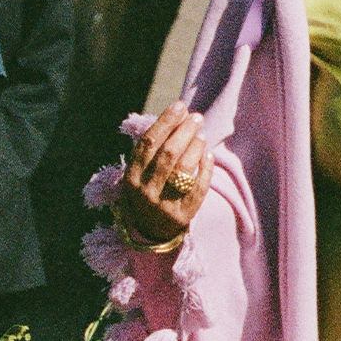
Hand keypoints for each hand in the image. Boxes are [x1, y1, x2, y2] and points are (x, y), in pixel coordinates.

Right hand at [120, 101, 212, 243]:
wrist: (149, 233)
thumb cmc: (147, 192)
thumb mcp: (139, 174)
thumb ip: (152, 150)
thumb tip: (176, 116)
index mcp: (131, 176)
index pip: (148, 143)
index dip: (165, 122)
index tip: (179, 106)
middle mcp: (145, 190)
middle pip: (168, 154)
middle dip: (184, 131)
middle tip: (196, 117)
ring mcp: (164, 204)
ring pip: (183, 169)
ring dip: (195, 147)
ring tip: (201, 136)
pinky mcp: (183, 215)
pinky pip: (198, 188)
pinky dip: (205, 169)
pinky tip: (209, 155)